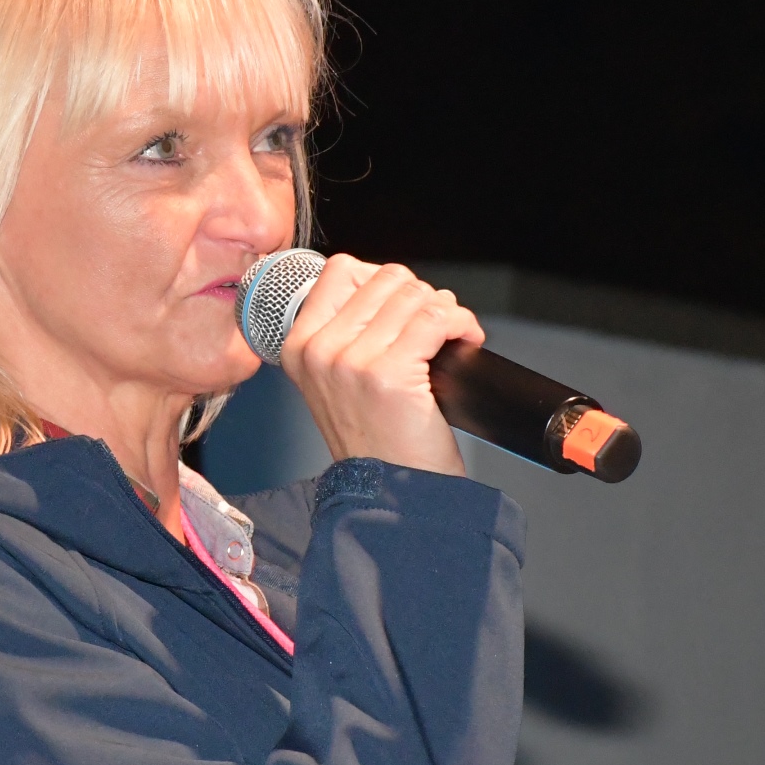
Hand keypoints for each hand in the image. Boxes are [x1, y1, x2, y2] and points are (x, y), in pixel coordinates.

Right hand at [277, 255, 483, 476]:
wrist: (391, 494)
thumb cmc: (375, 442)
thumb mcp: (338, 382)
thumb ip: (348, 332)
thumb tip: (393, 288)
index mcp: (299, 346)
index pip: (342, 270)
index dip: (385, 280)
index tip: (404, 306)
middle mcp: (320, 350)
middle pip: (386, 279)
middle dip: (421, 297)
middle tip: (435, 327)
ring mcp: (352, 360)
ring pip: (415, 294)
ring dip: (446, 310)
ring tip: (453, 336)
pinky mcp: (390, 373)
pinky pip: (437, 317)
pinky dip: (461, 323)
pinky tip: (465, 340)